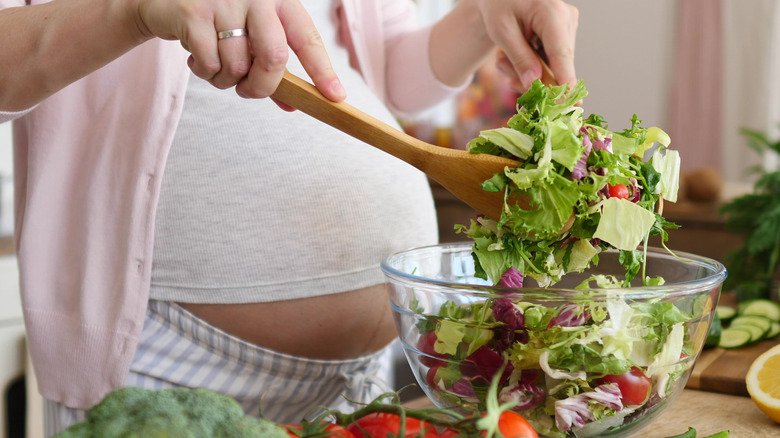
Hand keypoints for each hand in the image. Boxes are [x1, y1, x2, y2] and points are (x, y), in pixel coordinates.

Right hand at [134, 0, 344, 103]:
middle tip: (249, 91)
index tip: (335, 97)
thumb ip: (272, 68)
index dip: (322, 71)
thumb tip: (293, 104)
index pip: (307, 39)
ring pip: (237, 66)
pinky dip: (204, 72)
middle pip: (274, 58)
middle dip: (262, 86)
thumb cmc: (219, 22)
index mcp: (279, 0)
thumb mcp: (252, 38)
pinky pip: (209, 63)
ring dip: (225, 80)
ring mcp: (224, 2)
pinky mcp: (194, 13)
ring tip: (215, 65)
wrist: (166, 1)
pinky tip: (197, 58)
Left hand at [474, 0, 577, 89]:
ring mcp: (568, 26)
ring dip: (529, 72)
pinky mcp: (565, 33)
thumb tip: (534, 85)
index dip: (564, 82)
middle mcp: (567, 19)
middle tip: (507, 74)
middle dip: (533, 78)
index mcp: (551, 13)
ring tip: (504, 59)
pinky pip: (552, 61)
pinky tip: (514, 57)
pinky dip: (533, 65)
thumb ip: (519, 58)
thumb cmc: (499, 5)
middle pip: (558, 65)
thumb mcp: (502, 31)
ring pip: (554, 66)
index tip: (566, 104)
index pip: (561, 54)